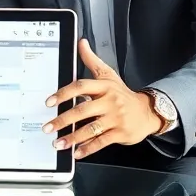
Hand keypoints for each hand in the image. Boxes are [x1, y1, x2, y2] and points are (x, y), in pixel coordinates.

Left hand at [42, 39, 160, 158]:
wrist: (147, 111)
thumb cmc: (122, 94)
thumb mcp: (108, 75)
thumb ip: (92, 60)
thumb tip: (81, 42)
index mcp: (104, 86)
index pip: (81, 86)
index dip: (64, 94)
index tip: (49, 102)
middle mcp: (110, 101)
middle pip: (83, 110)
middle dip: (63, 120)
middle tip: (48, 127)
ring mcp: (116, 118)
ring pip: (90, 129)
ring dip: (72, 138)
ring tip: (58, 143)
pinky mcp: (121, 133)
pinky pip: (101, 142)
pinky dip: (88, 149)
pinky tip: (76, 153)